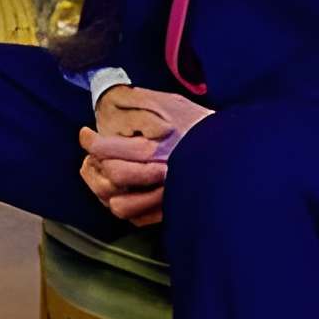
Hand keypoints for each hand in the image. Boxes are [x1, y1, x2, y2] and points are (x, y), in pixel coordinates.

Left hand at [77, 85, 212, 227]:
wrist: (232, 150)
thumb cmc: (199, 123)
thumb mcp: (170, 103)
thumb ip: (141, 102)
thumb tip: (113, 99)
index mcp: (153, 148)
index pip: (104, 150)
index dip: (89, 141)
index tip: (86, 134)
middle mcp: (157, 175)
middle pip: (110, 177)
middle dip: (96, 164)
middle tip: (96, 155)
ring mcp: (164, 197)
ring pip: (119, 206)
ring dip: (107, 191)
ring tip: (105, 177)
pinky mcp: (169, 210)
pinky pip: (137, 219)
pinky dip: (127, 208)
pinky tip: (125, 192)